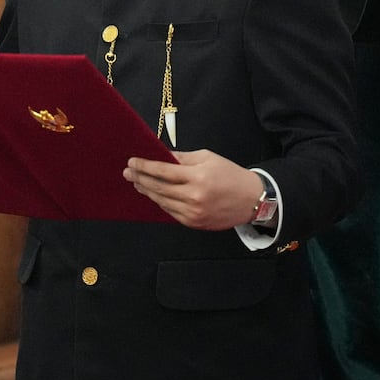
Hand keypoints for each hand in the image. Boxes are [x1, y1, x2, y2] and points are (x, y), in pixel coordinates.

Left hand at [123, 150, 262, 229]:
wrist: (251, 199)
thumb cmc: (230, 174)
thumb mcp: (208, 158)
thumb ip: (183, 158)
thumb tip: (162, 156)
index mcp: (198, 177)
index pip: (163, 171)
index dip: (145, 166)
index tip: (132, 162)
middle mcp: (194, 196)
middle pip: (159, 187)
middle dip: (140, 179)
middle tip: (128, 173)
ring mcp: (193, 212)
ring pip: (162, 201)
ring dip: (147, 191)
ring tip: (137, 183)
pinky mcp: (195, 223)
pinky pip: (171, 212)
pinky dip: (160, 203)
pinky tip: (154, 195)